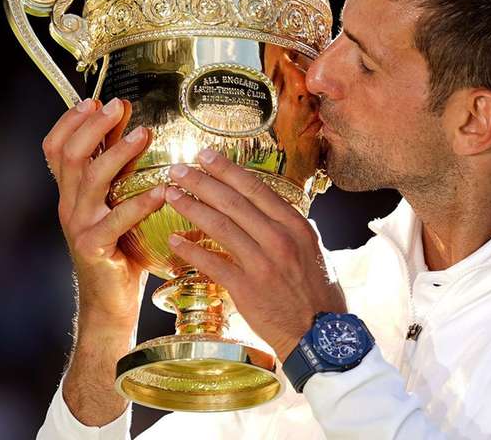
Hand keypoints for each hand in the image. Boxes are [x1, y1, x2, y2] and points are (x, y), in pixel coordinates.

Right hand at [42, 97, 166, 331]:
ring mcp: (79, 226)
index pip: (56, 148)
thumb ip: (122, 173)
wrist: (109, 302)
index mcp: (72, 193)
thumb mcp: (117, 205)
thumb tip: (137, 129)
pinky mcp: (95, 247)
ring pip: (92, 180)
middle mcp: (69, 205)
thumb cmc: (122, 250)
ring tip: (144, 135)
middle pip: (71, 155)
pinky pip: (116, 219)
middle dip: (93, 126)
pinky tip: (163, 191)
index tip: (94, 99)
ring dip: (118, 154)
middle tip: (118, 106)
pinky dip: (140, 203)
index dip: (70, 121)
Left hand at [163, 148, 345, 360]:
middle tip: (178, 168)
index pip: (257, 189)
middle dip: (203, 181)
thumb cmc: (318, 293)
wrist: (320, 334)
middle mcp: (279, 239)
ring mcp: (262, 263)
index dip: (228, 170)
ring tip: (170, 194)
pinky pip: (212, 263)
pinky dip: (190, 250)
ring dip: (191, 207)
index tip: (207, 156)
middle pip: (234, 202)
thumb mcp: (315, 250)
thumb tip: (275, 209)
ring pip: (220, 226)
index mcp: (296, 226)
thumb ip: (292, 228)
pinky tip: (173, 239)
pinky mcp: (247, 289)